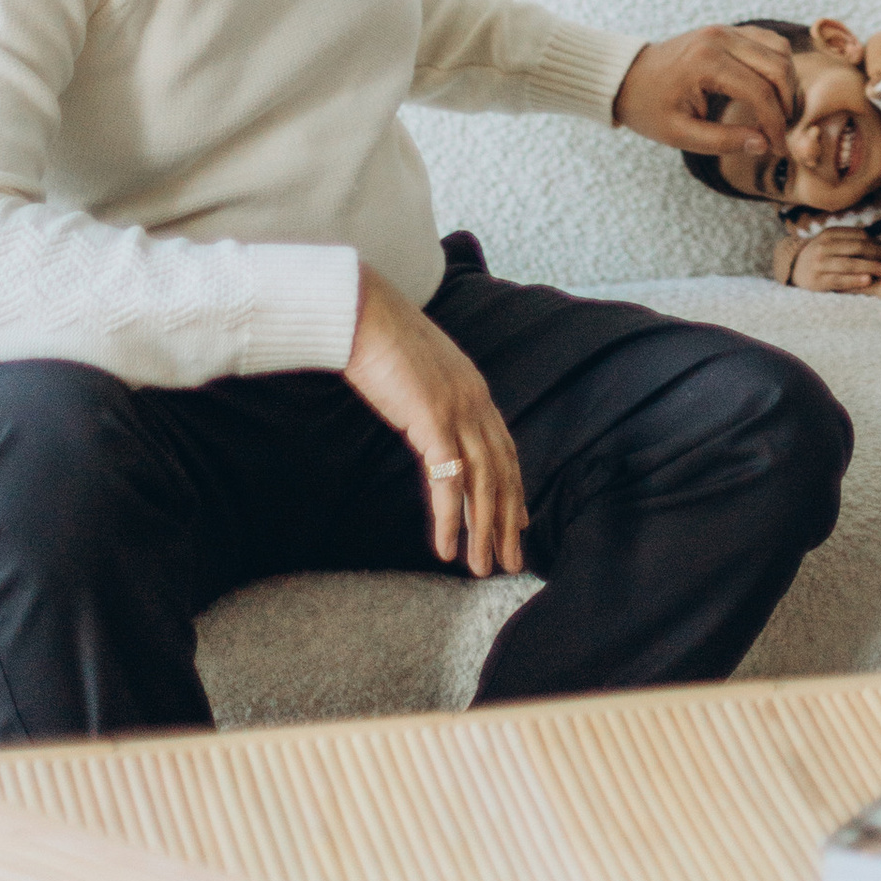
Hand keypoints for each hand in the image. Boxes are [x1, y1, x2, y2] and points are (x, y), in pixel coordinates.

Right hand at [344, 265, 525, 575]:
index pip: (505, 449)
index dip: (514, 488)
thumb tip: (429, 420)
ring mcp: (457, 410)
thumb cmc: (379, 341)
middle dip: (508, 521)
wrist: (361, 313)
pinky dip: (452, 519)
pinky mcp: (432, 420)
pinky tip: (448, 548)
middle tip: (511, 561)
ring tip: (482, 568)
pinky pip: (448, 481)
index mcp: (474, 390)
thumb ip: (432, 399)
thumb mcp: (418, 374)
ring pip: (482, 483)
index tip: (519, 522)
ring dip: (484, 531)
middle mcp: (475, 401)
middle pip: (502, 472)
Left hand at [612, 25, 796, 165]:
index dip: (775, 123)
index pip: (760, 92)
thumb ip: (723, 141)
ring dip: (788, 82)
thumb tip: (764, 144)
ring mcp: (725, 29)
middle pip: (778, 66)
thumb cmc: (648, 108)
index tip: (777, 147)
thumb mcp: (679, 134)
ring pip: (780, 49)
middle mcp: (720, 38)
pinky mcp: (728, 30)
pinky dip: (778, 65)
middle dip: (788, 102)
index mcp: (706, 62)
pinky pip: (768, 41)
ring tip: (780, 112)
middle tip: (783, 131)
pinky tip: (772, 91)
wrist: (626, 77)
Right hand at [787, 225, 880, 296]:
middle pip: (857, 248)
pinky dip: (855, 280)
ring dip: (871, 267)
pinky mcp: (818, 280)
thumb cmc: (820, 254)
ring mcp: (820, 263)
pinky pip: (840, 280)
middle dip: (878, 254)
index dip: (877, 243)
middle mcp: (824, 246)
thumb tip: (880, 242)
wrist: (794, 268)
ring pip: (850, 264)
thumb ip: (850, 239)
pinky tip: (868, 280)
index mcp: (829, 234)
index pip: (858, 236)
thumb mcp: (830, 241)